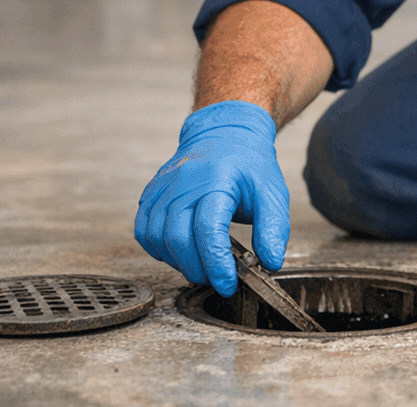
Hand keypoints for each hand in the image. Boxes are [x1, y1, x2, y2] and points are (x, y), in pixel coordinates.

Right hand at [133, 100, 288, 295]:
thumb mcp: (272, 192)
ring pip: (156, 237)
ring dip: (176, 262)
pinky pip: (143, 230)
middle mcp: (184, 181)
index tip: (228, 283)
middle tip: (215, 278)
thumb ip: (273, 228)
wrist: (225, 132)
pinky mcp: (152, 193)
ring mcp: (164, 186)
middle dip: (196, 268)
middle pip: (177, 237)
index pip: (208, 229)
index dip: (216, 263)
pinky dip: (158, 249)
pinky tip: (179, 251)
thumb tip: (271, 262)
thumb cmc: (249, 165)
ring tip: (200, 265)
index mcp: (217, 179)